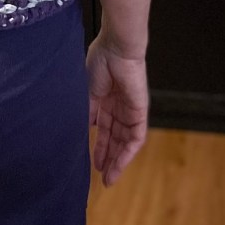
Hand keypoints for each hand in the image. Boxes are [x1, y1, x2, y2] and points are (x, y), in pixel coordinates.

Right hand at [86, 33, 148, 186]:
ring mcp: (129, 110)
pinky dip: (127, 152)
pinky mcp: (140, 112)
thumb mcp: (87, 91)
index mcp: (104, 99)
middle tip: (100, 176)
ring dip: (117, 159)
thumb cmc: (100, 61)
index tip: (91, 162)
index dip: (98, 145)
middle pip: (114, 137)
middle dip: (108, 156)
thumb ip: (87, 111)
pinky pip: (135, 137)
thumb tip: (84, 130)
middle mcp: (118, 107)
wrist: (116, 48)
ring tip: (108, 176)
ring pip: (124, 141)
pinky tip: (119, 164)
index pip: (103, 128)